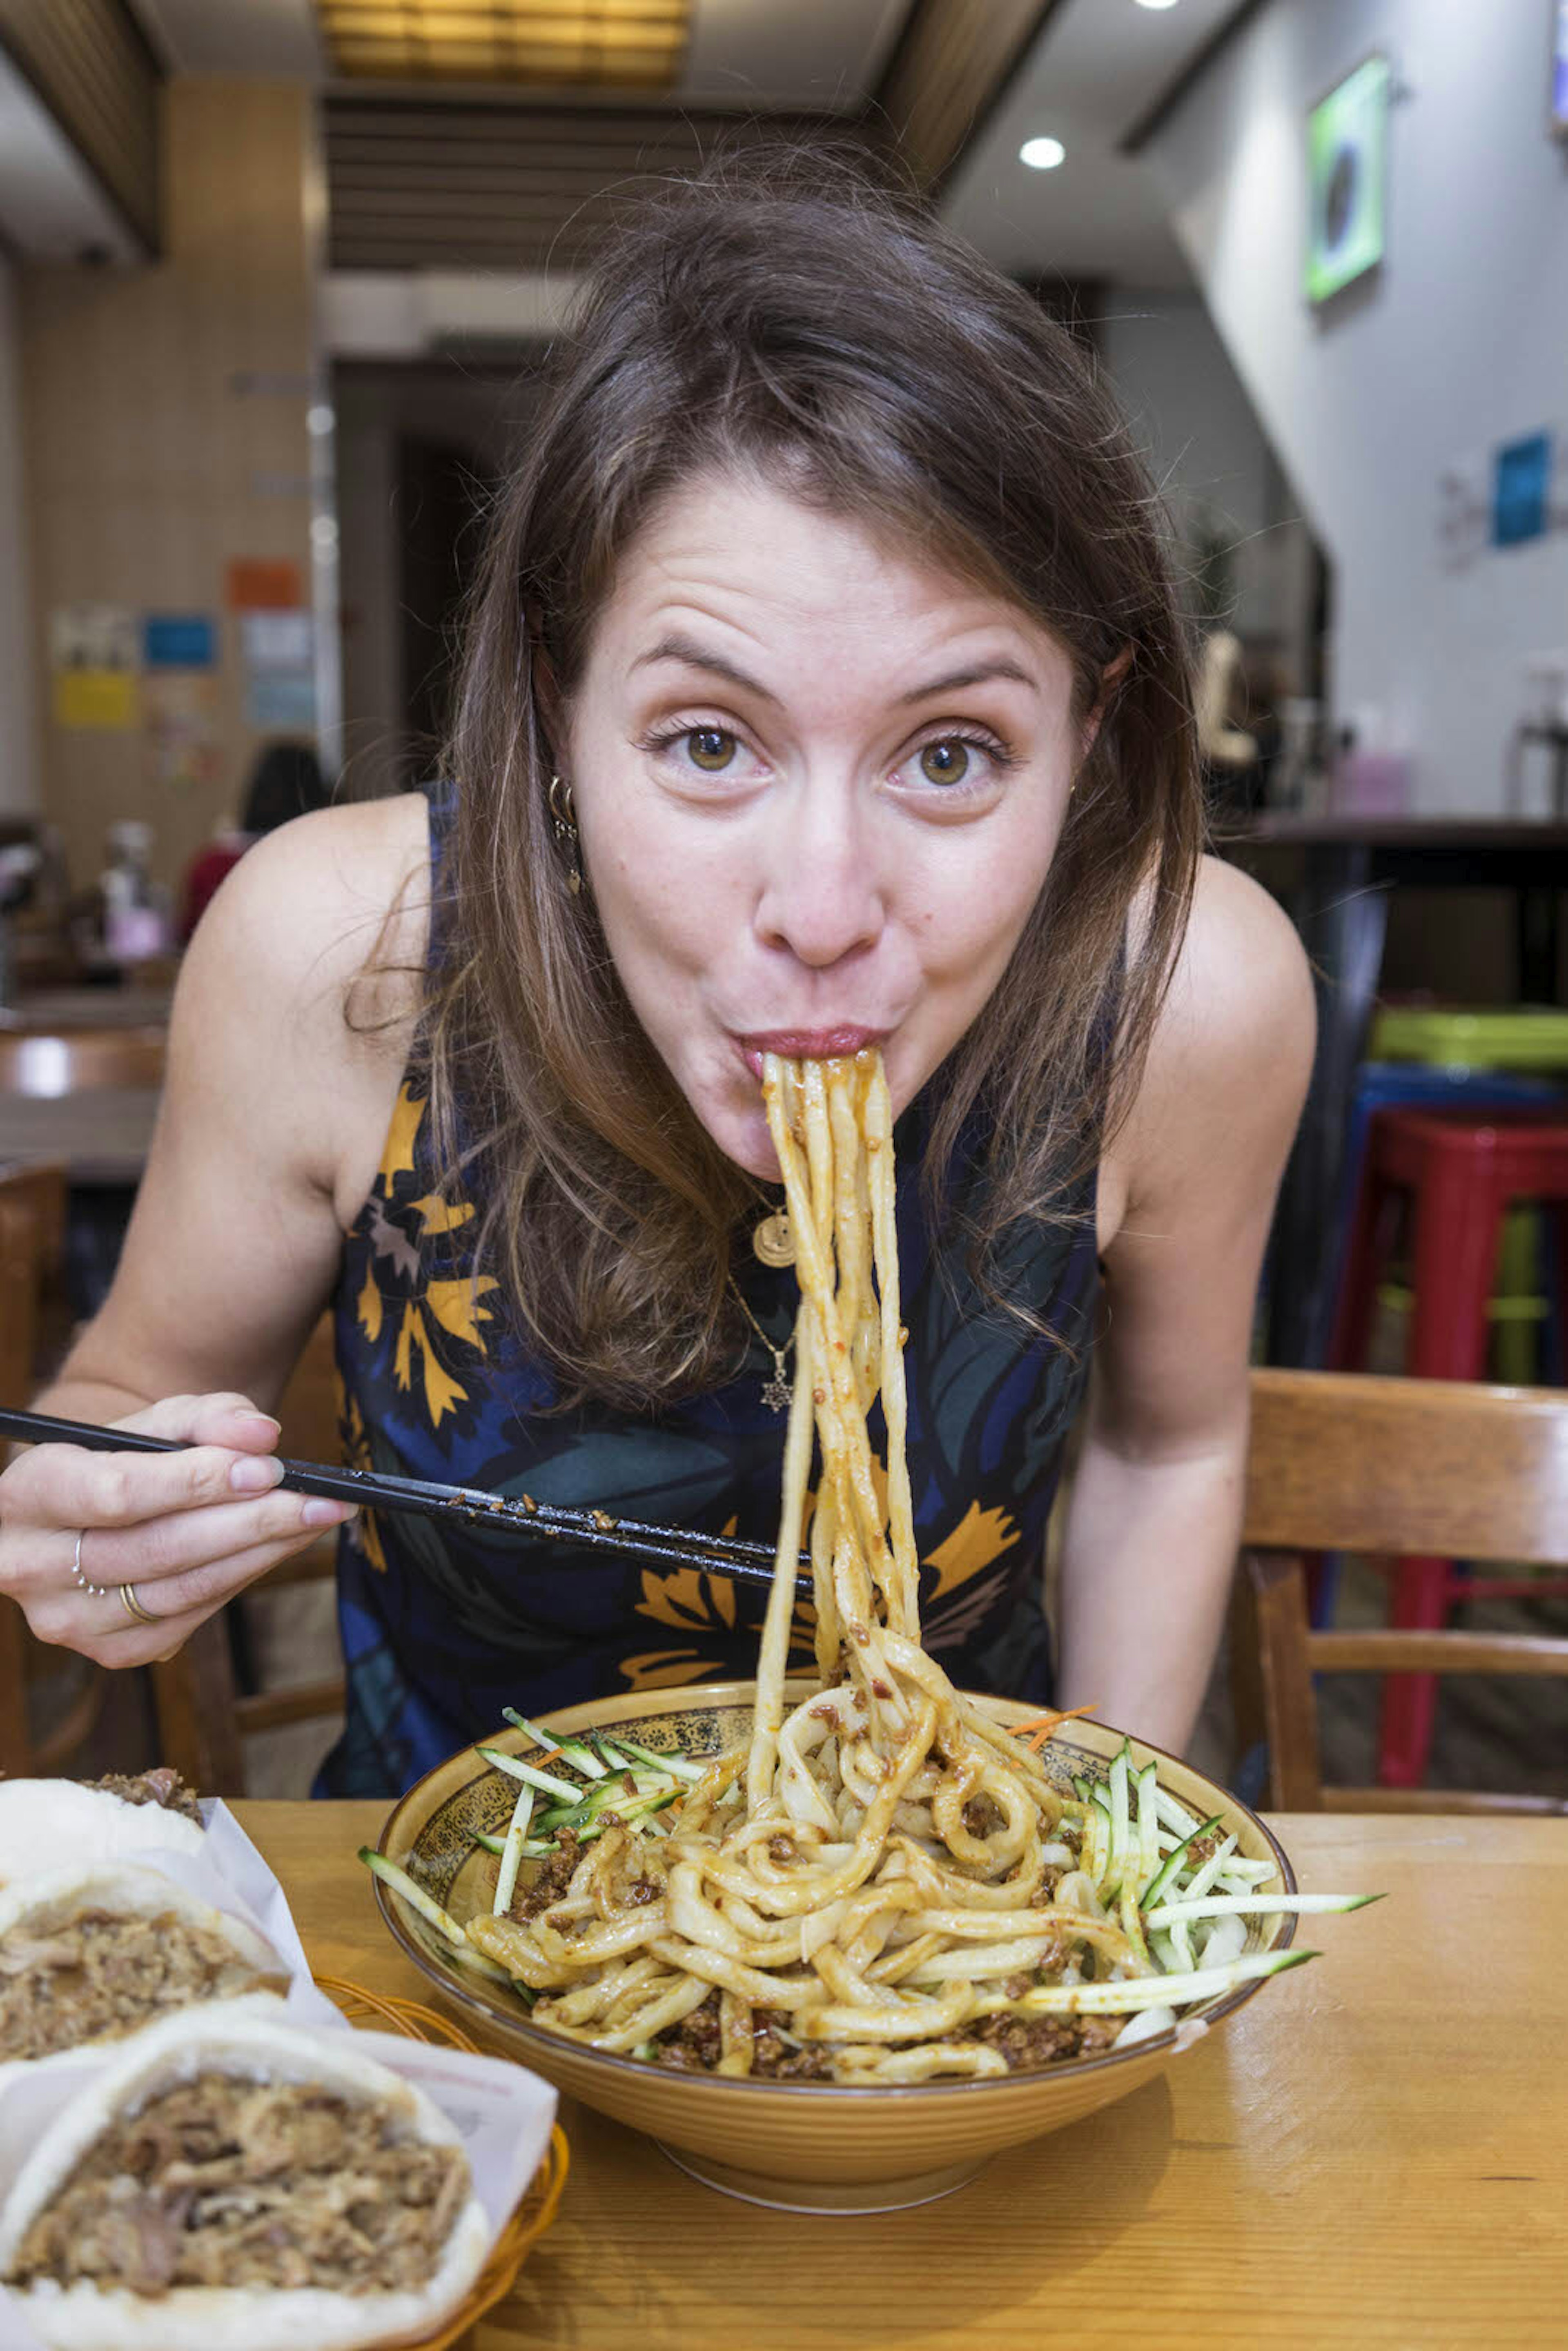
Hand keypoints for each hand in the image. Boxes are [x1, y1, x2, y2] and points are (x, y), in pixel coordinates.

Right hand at [0, 1392, 354, 1665]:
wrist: (85, 1515)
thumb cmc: (119, 1458)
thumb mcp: (150, 1422)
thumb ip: (205, 1417)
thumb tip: (263, 1436)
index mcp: (26, 1496)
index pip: (117, 1494)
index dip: (196, 1483)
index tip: (268, 1468)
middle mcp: (31, 1567)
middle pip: (154, 1550)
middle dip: (248, 1523)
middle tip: (319, 1500)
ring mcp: (68, 1620)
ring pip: (179, 1592)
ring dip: (259, 1554)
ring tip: (316, 1519)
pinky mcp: (110, 1652)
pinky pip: (188, 1619)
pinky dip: (239, 1581)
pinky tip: (277, 1549)